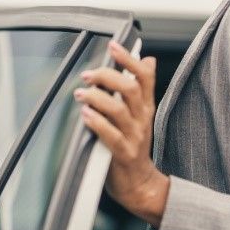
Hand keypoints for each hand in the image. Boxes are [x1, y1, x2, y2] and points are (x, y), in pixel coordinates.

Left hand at [76, 40, 168, 226]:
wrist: (139, 183)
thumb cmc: (134, 146)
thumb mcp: (142, 114)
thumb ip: (141, 89)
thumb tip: (148, 60)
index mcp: (146, 107)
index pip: (145, 77)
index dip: (129, 60)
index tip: (113, 46)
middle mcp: (142, 119)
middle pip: (131, 89)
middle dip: (108, 76)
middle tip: (88, 75)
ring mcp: (134, 136)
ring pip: (119, 110)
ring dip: (97, 98)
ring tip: (81, 93)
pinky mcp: (123, 153)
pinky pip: (111, 135)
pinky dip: (97, 122)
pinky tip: (86, 114)